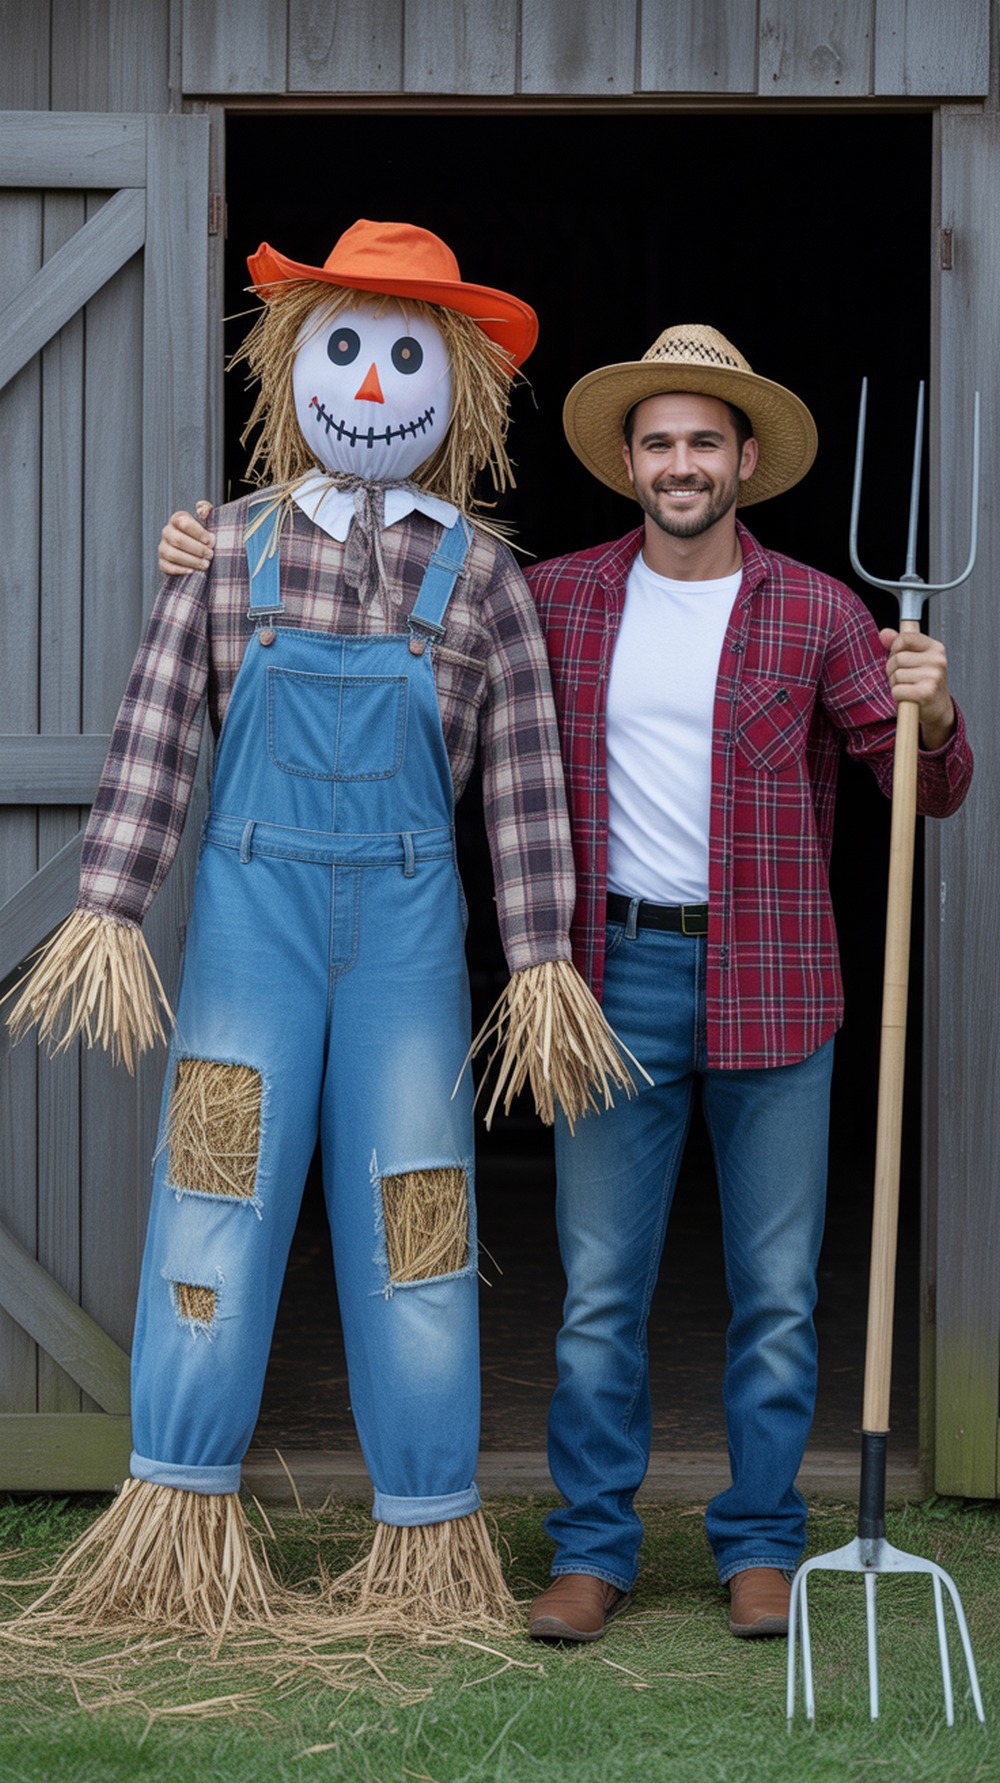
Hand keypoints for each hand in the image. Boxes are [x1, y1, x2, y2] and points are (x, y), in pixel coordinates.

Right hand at [158, 500, 213, 575]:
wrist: (197, 552)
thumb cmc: (203, 536)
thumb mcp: (207, 521)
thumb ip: (206, 511)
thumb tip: (201, 508)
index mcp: (177, 519)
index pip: (183, 523)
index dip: (198, 532)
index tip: (210, 541)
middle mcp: (167, 532)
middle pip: (178, 540)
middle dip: (196, 549)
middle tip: (210, 555)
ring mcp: (163, 547)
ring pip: (172, 554)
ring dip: (191, 560)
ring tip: (205, 564)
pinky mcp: (162, 562)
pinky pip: (167, 567)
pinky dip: (180, 570)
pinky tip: (192, 571)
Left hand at [880, 626, 955, 750]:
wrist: (938, 708)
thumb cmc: (924, 682)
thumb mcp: (915, 659)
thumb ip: (898, 644)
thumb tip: (884, 633)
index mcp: (936, 648)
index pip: (905, 637)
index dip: (895, 648)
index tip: (899, 657)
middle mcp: (938, 660)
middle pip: (897, 658)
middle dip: (892, 670)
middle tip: (903, 678)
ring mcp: (933, 676)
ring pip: (896, 675)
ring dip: (895, 684)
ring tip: (907, 687)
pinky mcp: (926, 693)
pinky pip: (897, 690)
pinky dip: (897, 695)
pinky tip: (908, 697)